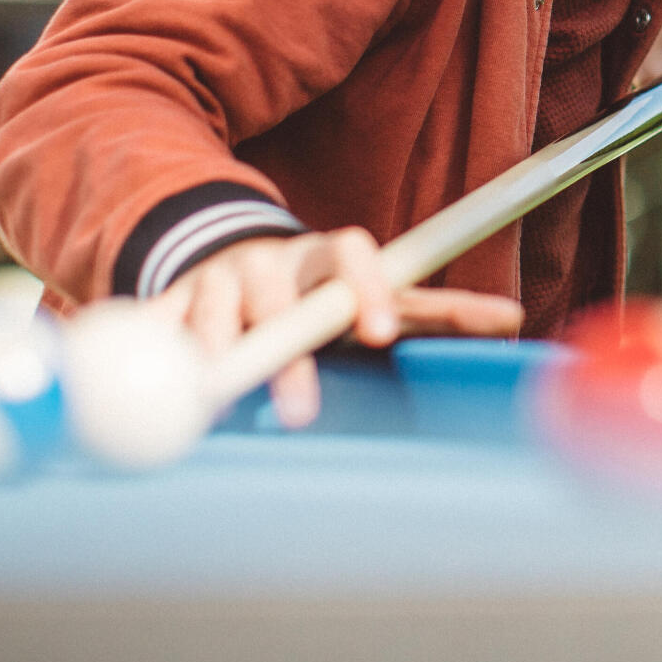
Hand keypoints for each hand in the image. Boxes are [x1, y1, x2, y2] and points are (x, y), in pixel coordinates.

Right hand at [156, 228, 522, 428]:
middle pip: (277, 292)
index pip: (352, 252)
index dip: (368, 286)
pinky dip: (150, 347)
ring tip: (218, 398)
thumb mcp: (374, 299)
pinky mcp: (169, 304)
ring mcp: (215, 279)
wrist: (238, 262)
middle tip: (299, 409)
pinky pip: (153, 326)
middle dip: (287, 349)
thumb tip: (515, 320)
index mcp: (326, 255)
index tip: (383, 332)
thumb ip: (438, 311)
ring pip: (215, 308)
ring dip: (217, 350)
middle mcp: (269, 260)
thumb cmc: (323, 296)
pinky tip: (146, 378)